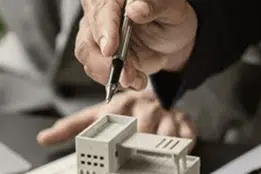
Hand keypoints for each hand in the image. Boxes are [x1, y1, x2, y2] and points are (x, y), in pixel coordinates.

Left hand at [37, 90, 195, 145]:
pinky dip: (183, 146)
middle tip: (135, 158)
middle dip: (139, 145)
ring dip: (161, 147)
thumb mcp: (96, 115)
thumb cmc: (124, 110)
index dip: (113, 134)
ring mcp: (164, 113)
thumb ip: (70, 127)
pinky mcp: (184, 120)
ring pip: (166, 133)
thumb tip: (44, 138)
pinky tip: (177, 152)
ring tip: (155, 157)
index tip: (110, 149)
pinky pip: (187, 136)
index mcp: (118, 105)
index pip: (113, 120)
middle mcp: (141, 107)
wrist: (155, 95)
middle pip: (142, 128)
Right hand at [75, 0, 197, 90]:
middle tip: (126, 75)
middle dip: (105, 61)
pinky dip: (115, 80)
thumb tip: (136, 8)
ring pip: (88, 56)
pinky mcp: (99, 54)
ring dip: (110, 73)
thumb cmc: (170, 17)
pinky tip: (134, 79)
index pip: (102, 10)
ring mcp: (96, 34)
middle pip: (88, 37)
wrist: (172, 37)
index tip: (109, 49)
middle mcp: (100, 13)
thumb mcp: (172, 9)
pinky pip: (96, 70)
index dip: (104, 30)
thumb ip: (156, 6)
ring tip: (136, 79)